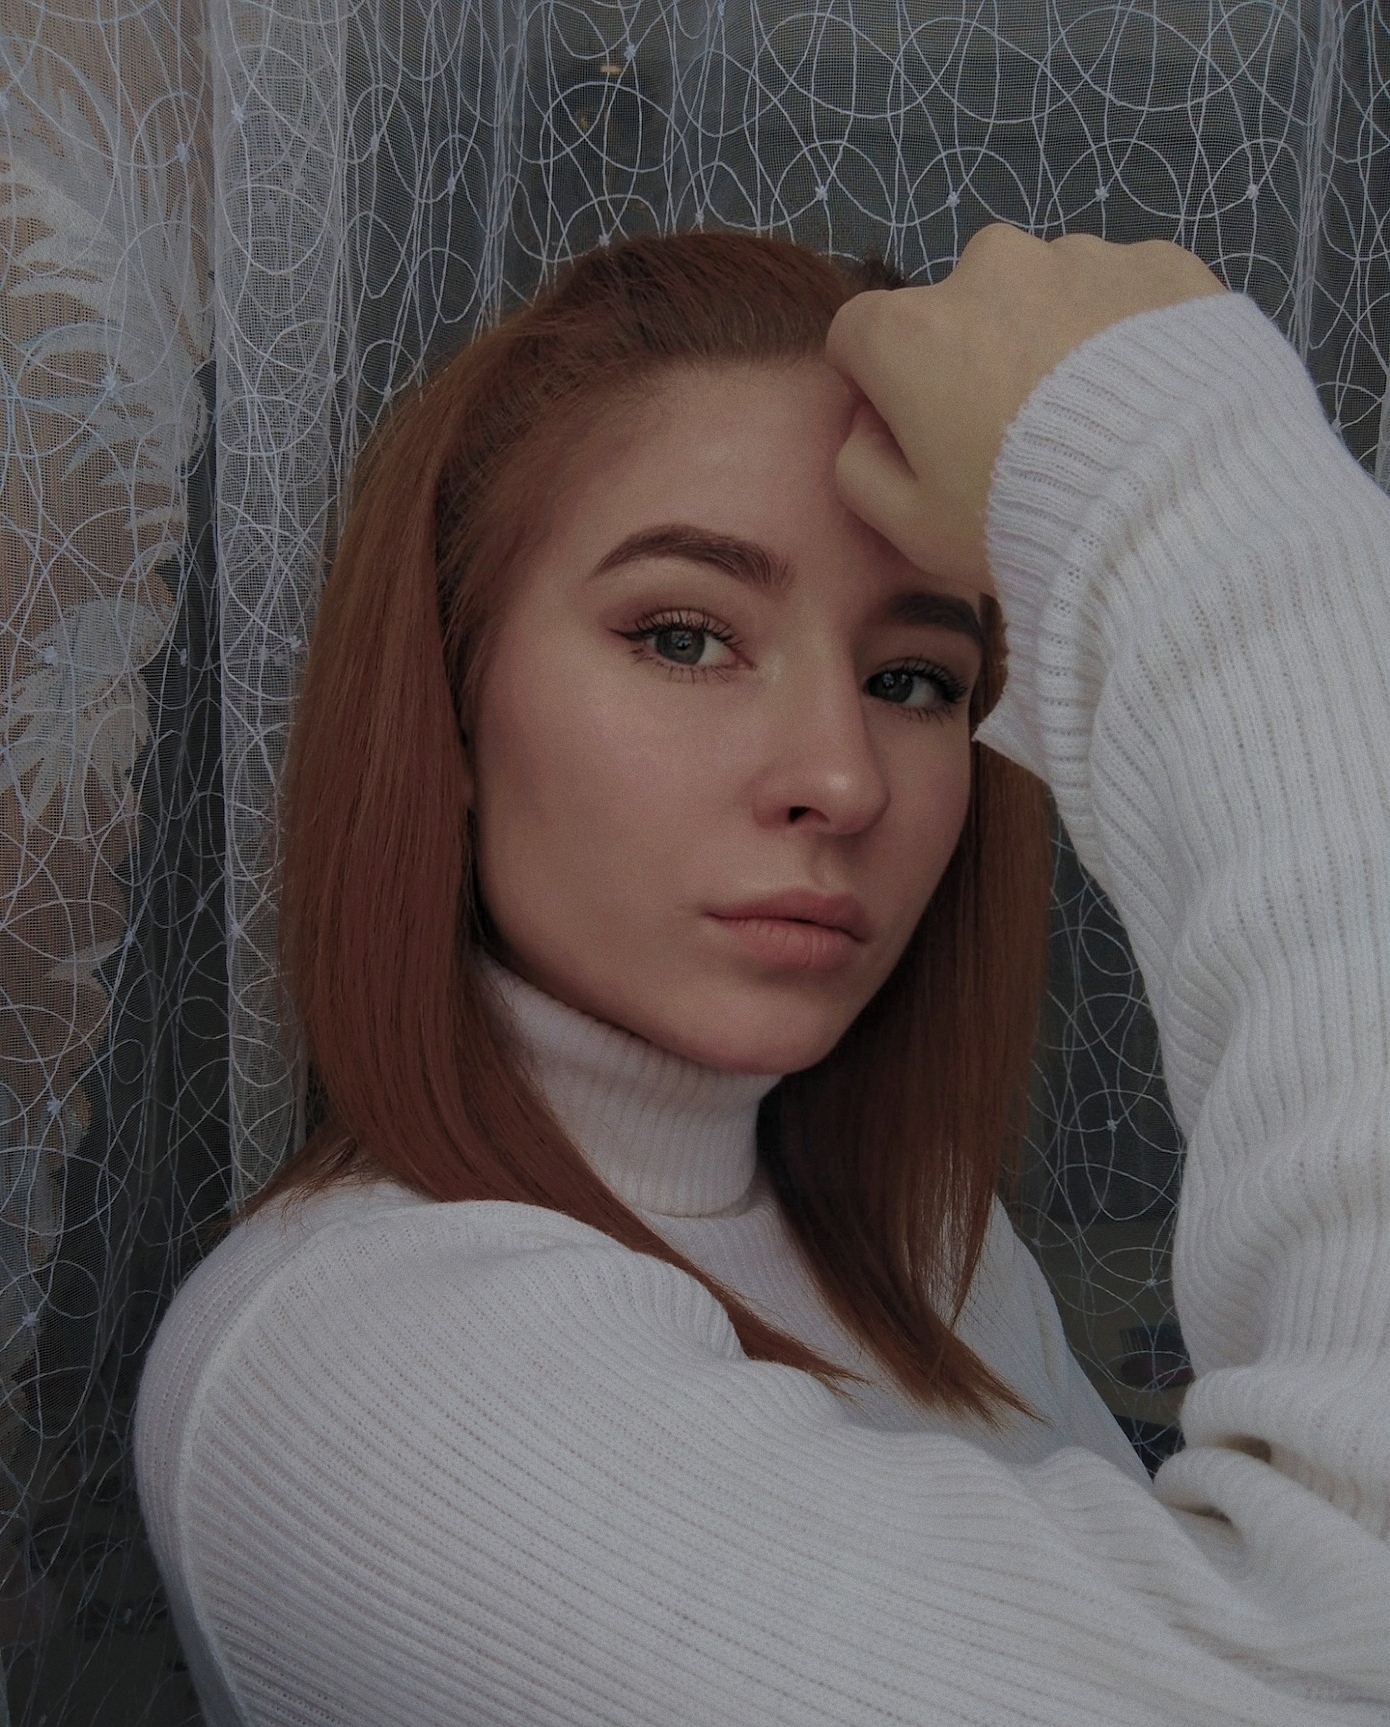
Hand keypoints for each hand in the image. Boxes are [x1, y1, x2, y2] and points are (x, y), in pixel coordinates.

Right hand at [825, 225, 1226, 595]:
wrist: (1177, 503)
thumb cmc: (1025, 521)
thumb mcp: (910, 527)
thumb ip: (859, 468)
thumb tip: (866, 425)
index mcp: (911, 330)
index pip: (859, 334)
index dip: (877, 385)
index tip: (912, 429)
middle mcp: (988, 268)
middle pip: (958, 307)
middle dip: (974, 356)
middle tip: (1019, 436)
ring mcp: (1080, 256)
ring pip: (1045, 294)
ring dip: (1053, 341)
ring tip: (1095, 422)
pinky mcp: (1160, 263)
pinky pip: (1122, 295)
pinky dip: (1124, 334)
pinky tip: (1147, 400)